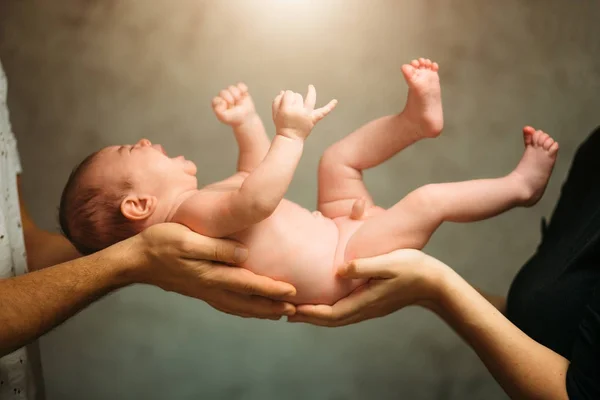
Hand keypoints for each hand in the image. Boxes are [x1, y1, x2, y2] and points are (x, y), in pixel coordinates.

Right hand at [131, 223, 296, 319]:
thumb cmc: (162, 243)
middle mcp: (211, 288)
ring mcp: (206, 292)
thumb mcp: (187, 239)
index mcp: (211, 275)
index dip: (271, 289)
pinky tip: (252, 308)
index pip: (248, 284)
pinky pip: (229, 305)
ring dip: (261, 311)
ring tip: (281, 313)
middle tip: (296, 309)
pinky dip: (245, 310)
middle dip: (273, 307)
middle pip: (248, 302)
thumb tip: (244, 254)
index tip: (292, 292)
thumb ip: (217, 247)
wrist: (137, 260)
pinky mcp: (202, 291)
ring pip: (240, 307)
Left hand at [212, 83, 257, 126]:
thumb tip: (222, 101)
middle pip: (223, 92)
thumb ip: (218, 111)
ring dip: (236, 95)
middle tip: (234, 106)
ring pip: (231, 88)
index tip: (228, 109)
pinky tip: (243, 95)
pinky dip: (243, 89)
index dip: (222, 103)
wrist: (247, 119)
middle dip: (230, 99)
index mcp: (217, 104)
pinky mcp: (240, 91)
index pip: (216, 99)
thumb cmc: (235, 119)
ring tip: (239, 101)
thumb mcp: (224, 117)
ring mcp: (232, 93)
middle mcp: (223, 97)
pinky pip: (240, 85)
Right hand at [272, 85, 336, 139]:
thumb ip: (277, 101)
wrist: (289, 138)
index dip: (287, 96)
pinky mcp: (313, 120)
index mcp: (286, 109)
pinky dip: (330, 107)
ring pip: (308, 98)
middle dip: (294, 99)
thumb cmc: (281, 125)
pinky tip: (335, 101)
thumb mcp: (274, 113)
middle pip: (298, 95)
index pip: (288, 93)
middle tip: (291, 109)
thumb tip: (283, 92)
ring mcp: (307, 115)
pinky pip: (323, 112)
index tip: (285, 102)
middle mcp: (297, 111)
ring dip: (309, 94)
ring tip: (310, 89)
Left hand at [288, 249, 447, 325]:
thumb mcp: (388, 263)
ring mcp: (368, 308)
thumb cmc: (413, 269)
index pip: (330, 313)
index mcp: (365, 301)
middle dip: (307, 317)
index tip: (290, 310)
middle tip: (283, 312)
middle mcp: (364, 308)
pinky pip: (344, 311)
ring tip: (297, 310)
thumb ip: (363, 266)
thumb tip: (339, 270)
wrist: (435, 283)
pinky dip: (328, 310)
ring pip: (336, 317)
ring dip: (316, 315)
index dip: (309, 313)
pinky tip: (322, 302)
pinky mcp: (372, 303)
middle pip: (330, 320)